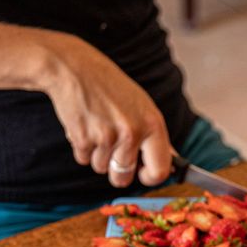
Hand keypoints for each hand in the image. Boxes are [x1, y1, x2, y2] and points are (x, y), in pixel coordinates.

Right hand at [42, 33, 171, 187]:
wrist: (75, 69)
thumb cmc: (111, 87)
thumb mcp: (142, 106)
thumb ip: (153, 136)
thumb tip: (170, 163)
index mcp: (153, 124)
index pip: (160, 170)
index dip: (150, 177)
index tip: (142, 173)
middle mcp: (133, 133)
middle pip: (124, 177)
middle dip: (118, 173)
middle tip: (113, 154)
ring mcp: (107, 137)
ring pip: (101, 168)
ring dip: (98, 155)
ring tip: (98, 128)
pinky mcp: (83, 138)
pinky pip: (83, 159)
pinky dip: (82, 148)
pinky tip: (86, 125)